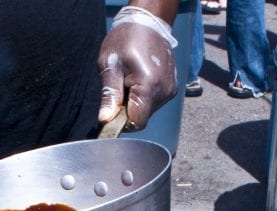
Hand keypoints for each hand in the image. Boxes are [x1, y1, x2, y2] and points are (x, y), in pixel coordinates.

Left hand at [98, 6, 177, 130]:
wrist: (148, 23)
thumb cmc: (126, 39)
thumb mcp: (110, 64)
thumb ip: (109, 94)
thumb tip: (105, 119)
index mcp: (148, 85)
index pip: (136, 122)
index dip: (121, 121)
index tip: (111, 109)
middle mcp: (164, 90)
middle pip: (142, 117)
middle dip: (127, 110)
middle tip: (119, 87)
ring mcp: (170, 90)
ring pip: (148, 111)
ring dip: (135, 102)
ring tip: (129, 79)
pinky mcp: (172, 88)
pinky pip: (154, 103)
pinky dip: (144, 97)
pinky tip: (139, 79)